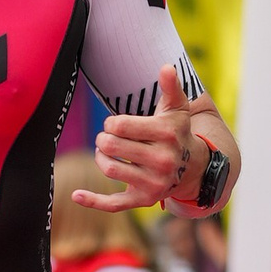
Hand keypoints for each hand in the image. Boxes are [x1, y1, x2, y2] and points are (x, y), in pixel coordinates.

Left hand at [74, 61, 203, 213]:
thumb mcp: (177, 108)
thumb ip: (171, 87)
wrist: (194, 167)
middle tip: (107, 138)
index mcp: (167, 134)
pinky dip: (93, 200)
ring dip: (100, 158)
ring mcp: (153, 183)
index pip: (119, 126)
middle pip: (111, 147)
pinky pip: (114, 204)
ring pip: (109, 170)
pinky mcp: (144, 200)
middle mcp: (162, 161)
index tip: (115, 124)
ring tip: (106, 152)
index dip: (110, 123)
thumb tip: (166, 67)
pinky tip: (76, 194)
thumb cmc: (178, 131)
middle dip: (103, 139)